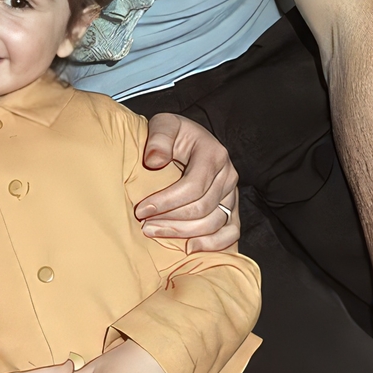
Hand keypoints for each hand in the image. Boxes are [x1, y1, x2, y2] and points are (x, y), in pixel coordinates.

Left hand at [136, 112, 239, 250]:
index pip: (193, 186)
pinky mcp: (231, 208)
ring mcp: (232, 194)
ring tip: (155, 232)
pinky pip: (231, 232)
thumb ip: (159, 138)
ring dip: (184, 233)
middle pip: (202, 208)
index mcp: (213, 154)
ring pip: (214, 223)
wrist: (190, 141)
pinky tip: (189, 247)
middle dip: (171, 220)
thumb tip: (154, 161)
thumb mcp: (164, 124)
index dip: (166, 202)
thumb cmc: (174, 135)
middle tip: (144, 225)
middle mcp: (228, 175)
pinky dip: (213, 244)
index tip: (141, 210)